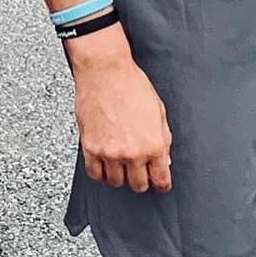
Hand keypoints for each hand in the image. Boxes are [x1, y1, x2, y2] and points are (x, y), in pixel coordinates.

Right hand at [69, 26, 172, 193]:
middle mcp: (133, 153)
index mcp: (154, 145)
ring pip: (116, 182)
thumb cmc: (131, 84)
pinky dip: (100, 172)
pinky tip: (105, 162)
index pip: (160, 181)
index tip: (158, 182)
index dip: (161, 183)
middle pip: (138, 186)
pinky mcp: (91, 148)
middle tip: (138, 168)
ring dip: (120, 175)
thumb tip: (164, 160)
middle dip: (141, 178)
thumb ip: (163, 139)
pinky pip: (95, 175)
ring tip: (120, 162)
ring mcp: (110, 153)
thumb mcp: (158, 111)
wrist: (105, 70)